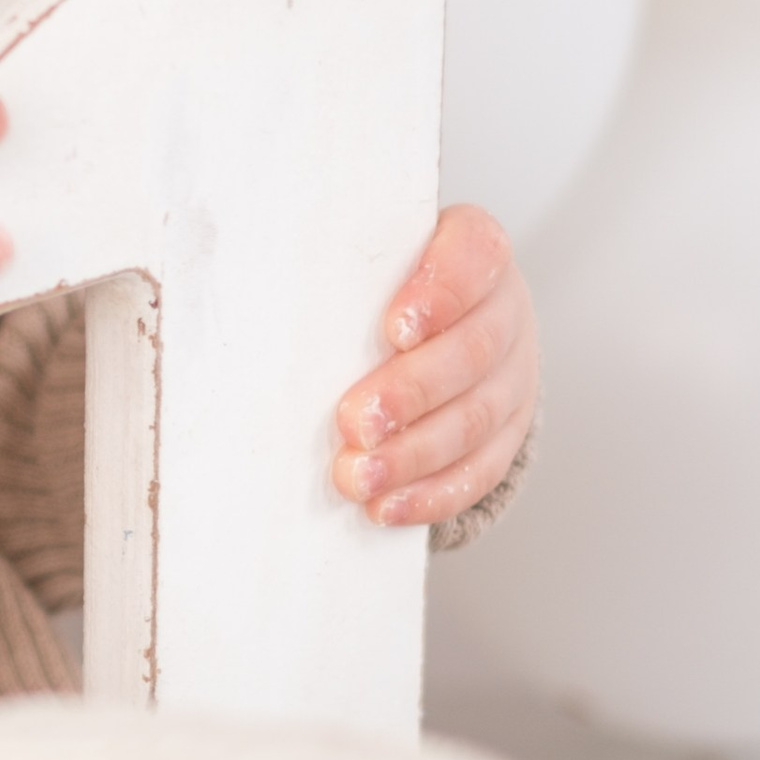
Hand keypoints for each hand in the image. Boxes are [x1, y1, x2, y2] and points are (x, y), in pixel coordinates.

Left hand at [332, 205, 537, 529]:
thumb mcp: (366, 264)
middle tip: (354, 420)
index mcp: (475, 252)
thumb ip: (335, 270)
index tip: (394, 327)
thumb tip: (247, 287)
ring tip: (358, 476)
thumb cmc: (386, 291)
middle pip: (473, 351)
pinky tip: (386, 507)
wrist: (446, 330)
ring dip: (414, 454)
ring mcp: (512, 378)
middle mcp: (503, 312)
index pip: (475, 255)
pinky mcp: (505, 435)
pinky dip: (431, 494)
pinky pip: (479, 470)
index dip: (442, 292)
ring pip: (476, 419)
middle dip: (412, 391)